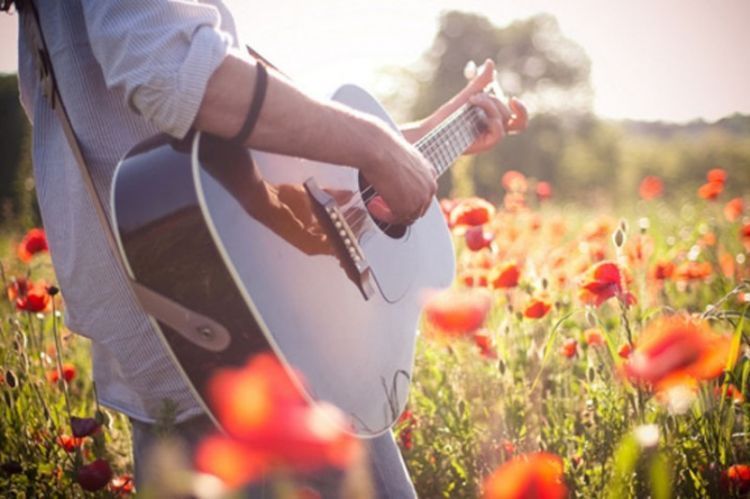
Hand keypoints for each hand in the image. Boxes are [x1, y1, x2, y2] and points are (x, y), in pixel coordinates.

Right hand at [362, 130, 436, 224]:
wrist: (378, 149)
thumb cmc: (384, 148)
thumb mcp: (401, 159)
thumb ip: (405, 173)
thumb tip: (397, 183)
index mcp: (430, 173)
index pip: (423, 195)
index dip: (407, 199)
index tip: (392, 199)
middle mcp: (429, 187)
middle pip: (418, 208)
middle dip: (399, 209)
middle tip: (381, 204)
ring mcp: (420, 199)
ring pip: (407, 216)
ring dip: (389, 213)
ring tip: (374, 204)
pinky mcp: (407, 208)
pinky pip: (395, 219)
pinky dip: (382, 215)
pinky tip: (372, 204)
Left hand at [405, 59, 528, 154]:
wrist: (433, 128)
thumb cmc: (448, 115)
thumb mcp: (468, 94)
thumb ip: (481, 81)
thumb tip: (490, 62)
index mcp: (494, 119)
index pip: (518, 119)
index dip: (522, 110)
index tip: (513, 98)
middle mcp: (493, 129)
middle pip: (507, 112)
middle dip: (492, 100)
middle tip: (473, 97)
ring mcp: (490, 137)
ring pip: (503, 119)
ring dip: (489, 105)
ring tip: (471, 101)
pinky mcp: (485, 144)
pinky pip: (499, 133)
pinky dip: (492, 119)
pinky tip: (478, 112)